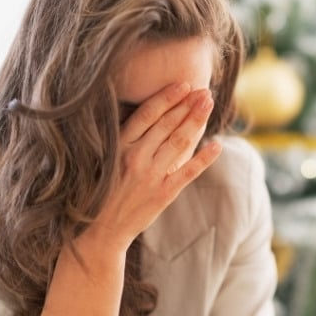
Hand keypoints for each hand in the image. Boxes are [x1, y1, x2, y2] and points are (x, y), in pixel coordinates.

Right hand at [87, 83, 221, 249]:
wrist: (99, 231)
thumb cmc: (102, 191)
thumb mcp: (106, 159)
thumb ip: (125, 140)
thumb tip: (150, 115)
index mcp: (119, 146)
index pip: (147, 114)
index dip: (168, 97)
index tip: (184, 84)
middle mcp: (135, 157)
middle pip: (167, 124)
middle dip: (188, 104)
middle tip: (204, 90)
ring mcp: (150, 176)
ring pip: (179, 142)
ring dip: (196, 120)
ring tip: (209, 104)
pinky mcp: (163, 194)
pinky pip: (188, 171)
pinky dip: (204, 157)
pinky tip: (217, 145)